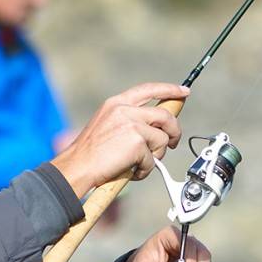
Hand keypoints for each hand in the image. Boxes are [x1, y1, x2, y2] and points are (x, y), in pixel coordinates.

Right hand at [51, 82, 187, 198]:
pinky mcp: (137, 142)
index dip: (169, 89)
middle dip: (175, 130)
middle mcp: (125, 110)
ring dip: (156, 155)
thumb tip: (155, 127)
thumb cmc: (90, 152)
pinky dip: (146, 169)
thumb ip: (129, 120)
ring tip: (141, 163)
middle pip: (165, 115)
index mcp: (116, 103)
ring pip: (162, 139)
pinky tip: (133, 172)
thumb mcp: (107, 125)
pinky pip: (153, 159)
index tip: (183, 92)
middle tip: (173, 142)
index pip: (149, 89)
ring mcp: (132, 125)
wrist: (77, 166)